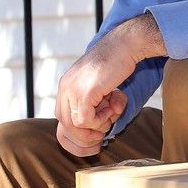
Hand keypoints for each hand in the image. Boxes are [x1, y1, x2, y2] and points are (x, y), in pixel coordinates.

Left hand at [54, 13, 164, 155]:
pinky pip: (86, 120)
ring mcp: (72, 90)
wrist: (125, 45)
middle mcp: (65, 88)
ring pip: (75, 126)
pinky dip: (101, 120)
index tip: (93, 142)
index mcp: (66, 86)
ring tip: (112, 113)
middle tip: (103, 137)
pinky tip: (113, 105)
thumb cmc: (117, 64)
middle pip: (65, 126)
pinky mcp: (84, 93)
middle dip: (85, 137)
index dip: (76, 136)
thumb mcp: (99, 85)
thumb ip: (92, 102)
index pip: (61, 120)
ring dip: (97, 126)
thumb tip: (93, 131)